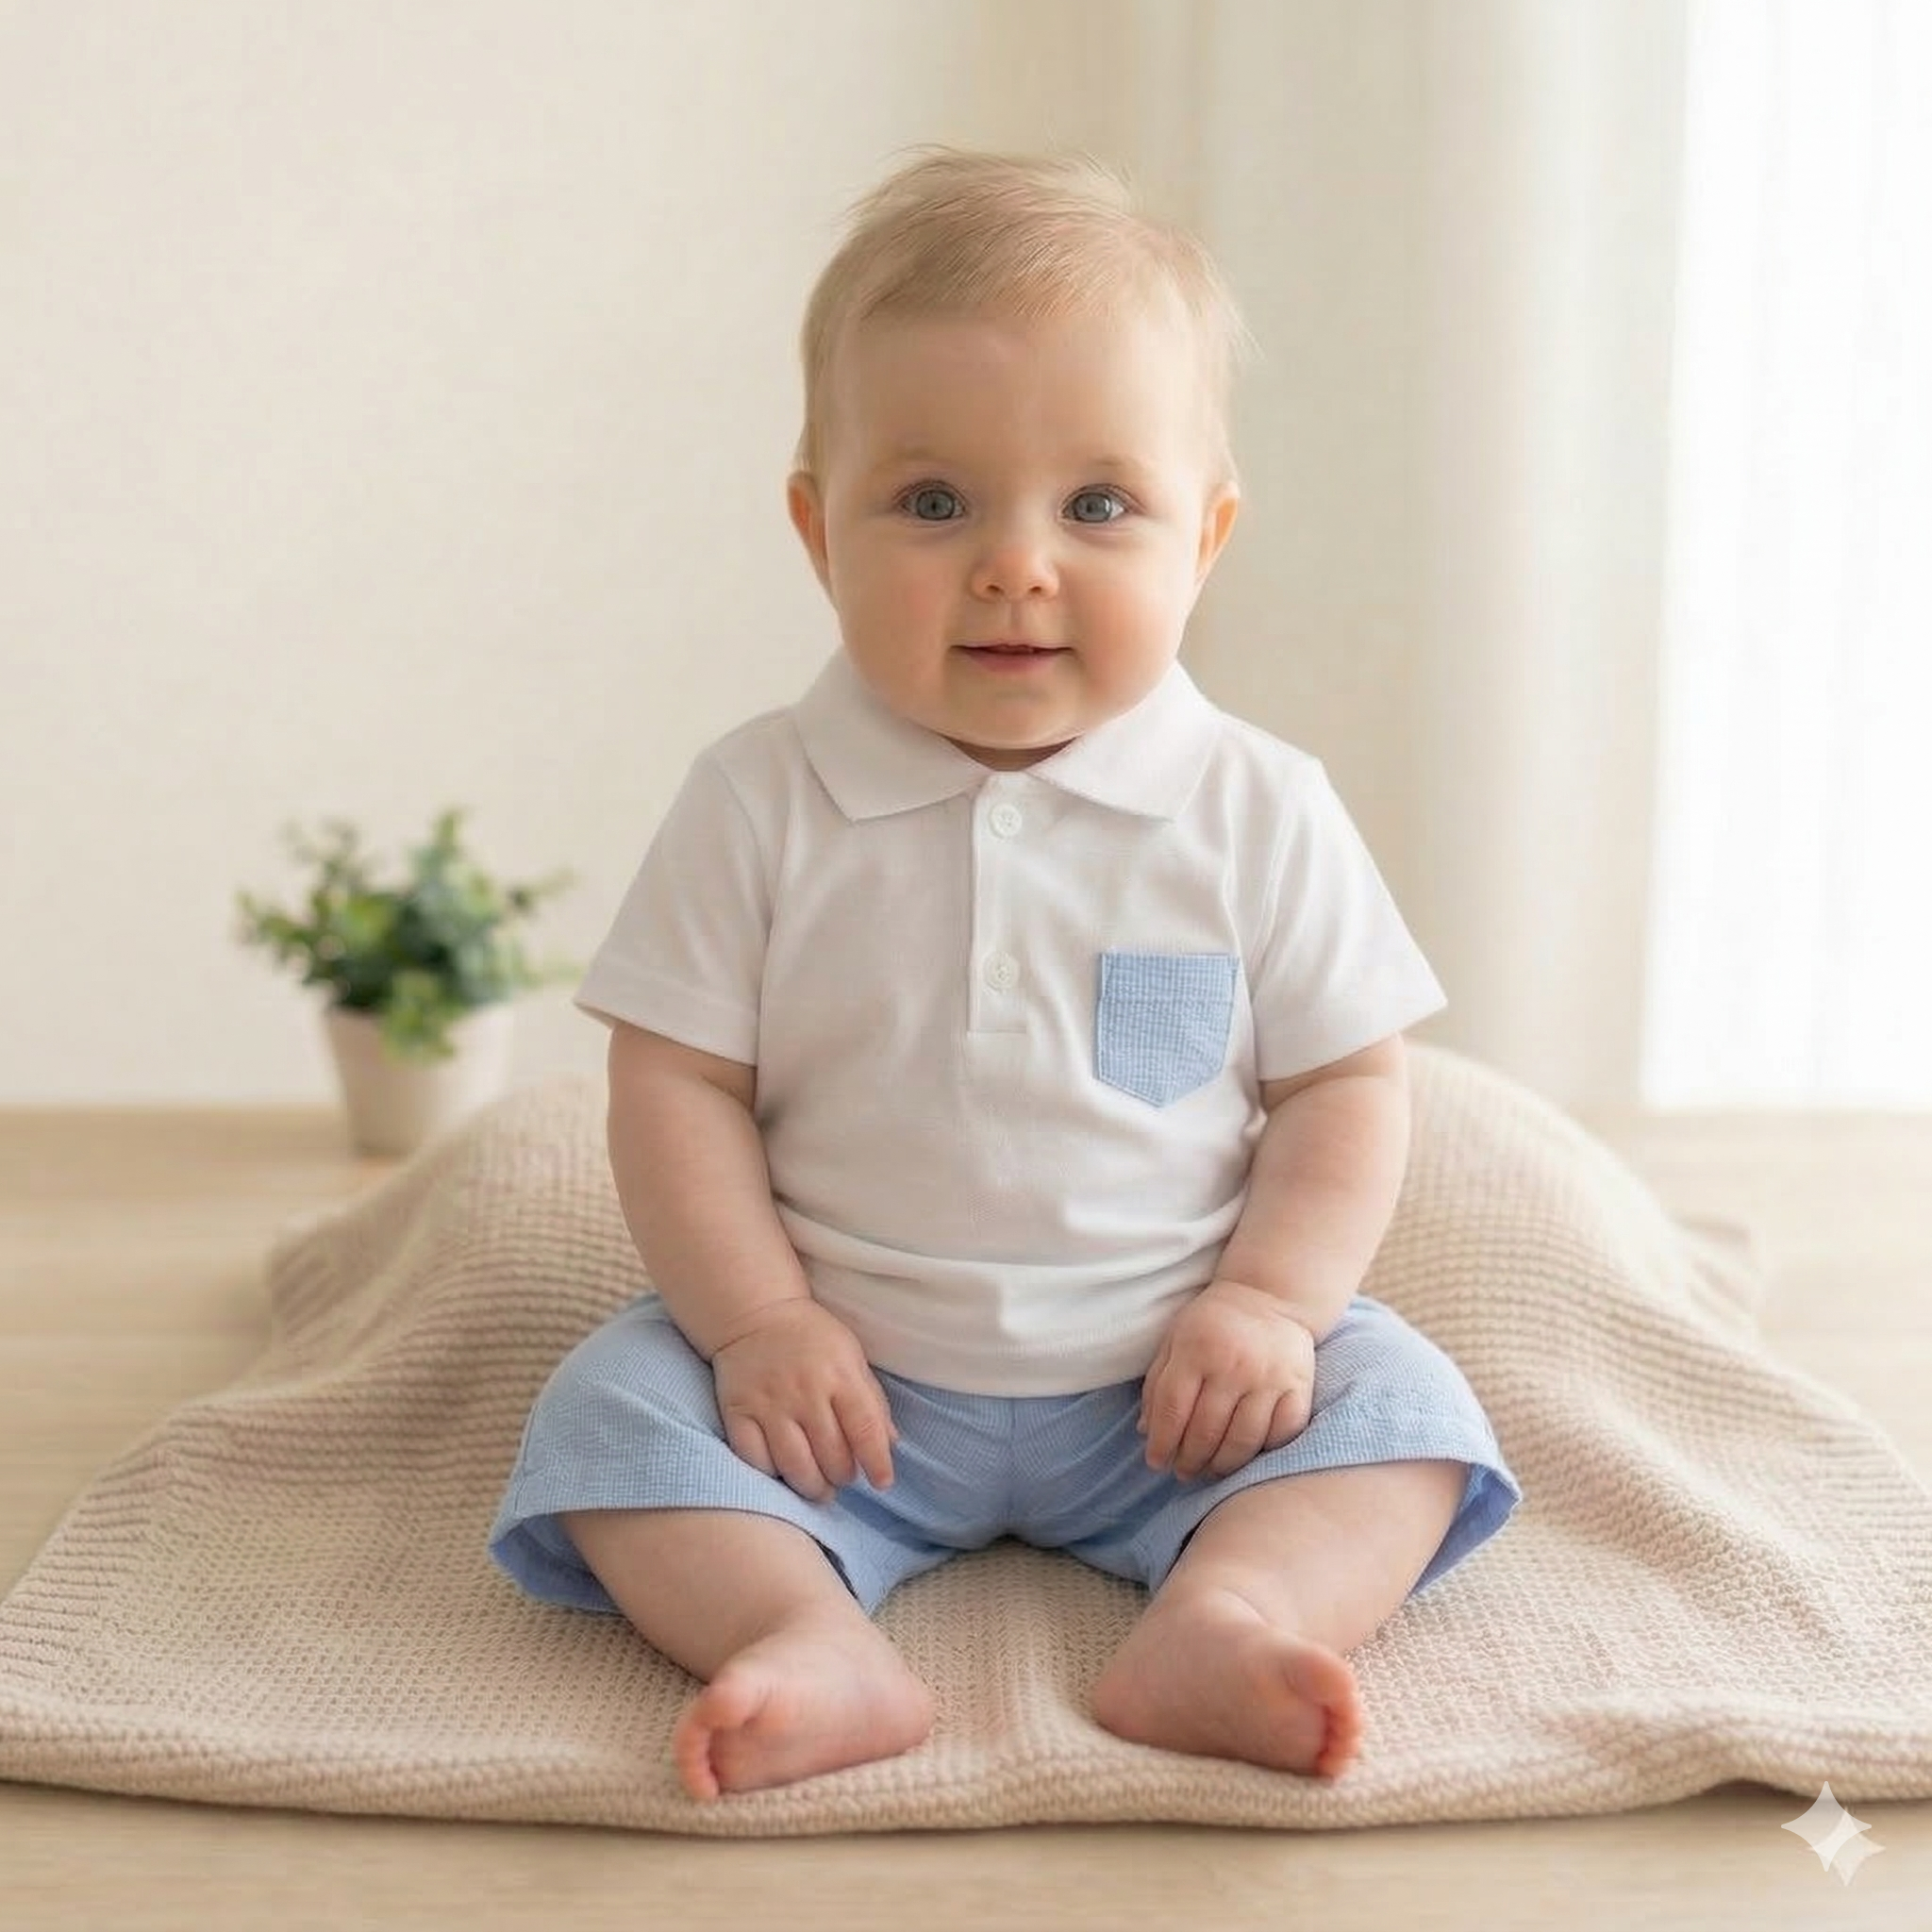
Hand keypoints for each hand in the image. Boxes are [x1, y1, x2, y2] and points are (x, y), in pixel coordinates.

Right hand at [709, 1300, 897, 1502]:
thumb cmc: (811, 1337)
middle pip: (831, 1456)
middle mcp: (805, 1392)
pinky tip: (783, 1472)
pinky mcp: (738, 1412)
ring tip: (819, 1487)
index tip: (882, 1481)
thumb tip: (889, 1444)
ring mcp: (769, 1404)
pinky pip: (754, 1459)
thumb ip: (871, 1400)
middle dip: (843, 1476)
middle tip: (843, 1476)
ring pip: (795, 1466)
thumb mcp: (851, 1356)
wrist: (755, 1313)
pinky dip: (772, 1474)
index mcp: (840, 1375)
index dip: (877, 1463)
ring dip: (812, 1486)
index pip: (865, 1430)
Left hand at [1138, 1280, 1317, 1480]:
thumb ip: (1157, 1383)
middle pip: (1206, 1431)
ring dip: (1222, 1465)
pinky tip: (1247, 1456)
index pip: (1173, 1410)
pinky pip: (1282, 1434)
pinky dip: (1263, 1452)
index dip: (1161, 1443)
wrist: (1270, 1296)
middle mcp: (1234, 1365)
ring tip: (1209, 1471)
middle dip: (1189, 1460)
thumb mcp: (1175, 1340)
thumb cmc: (1213, 1323)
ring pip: (1243, 1441)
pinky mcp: (1299, 1387)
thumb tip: (1145, 1431)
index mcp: (1197, 1349)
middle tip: (1182, 1473)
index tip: (1155, 1462)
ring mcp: (1270, 1378)